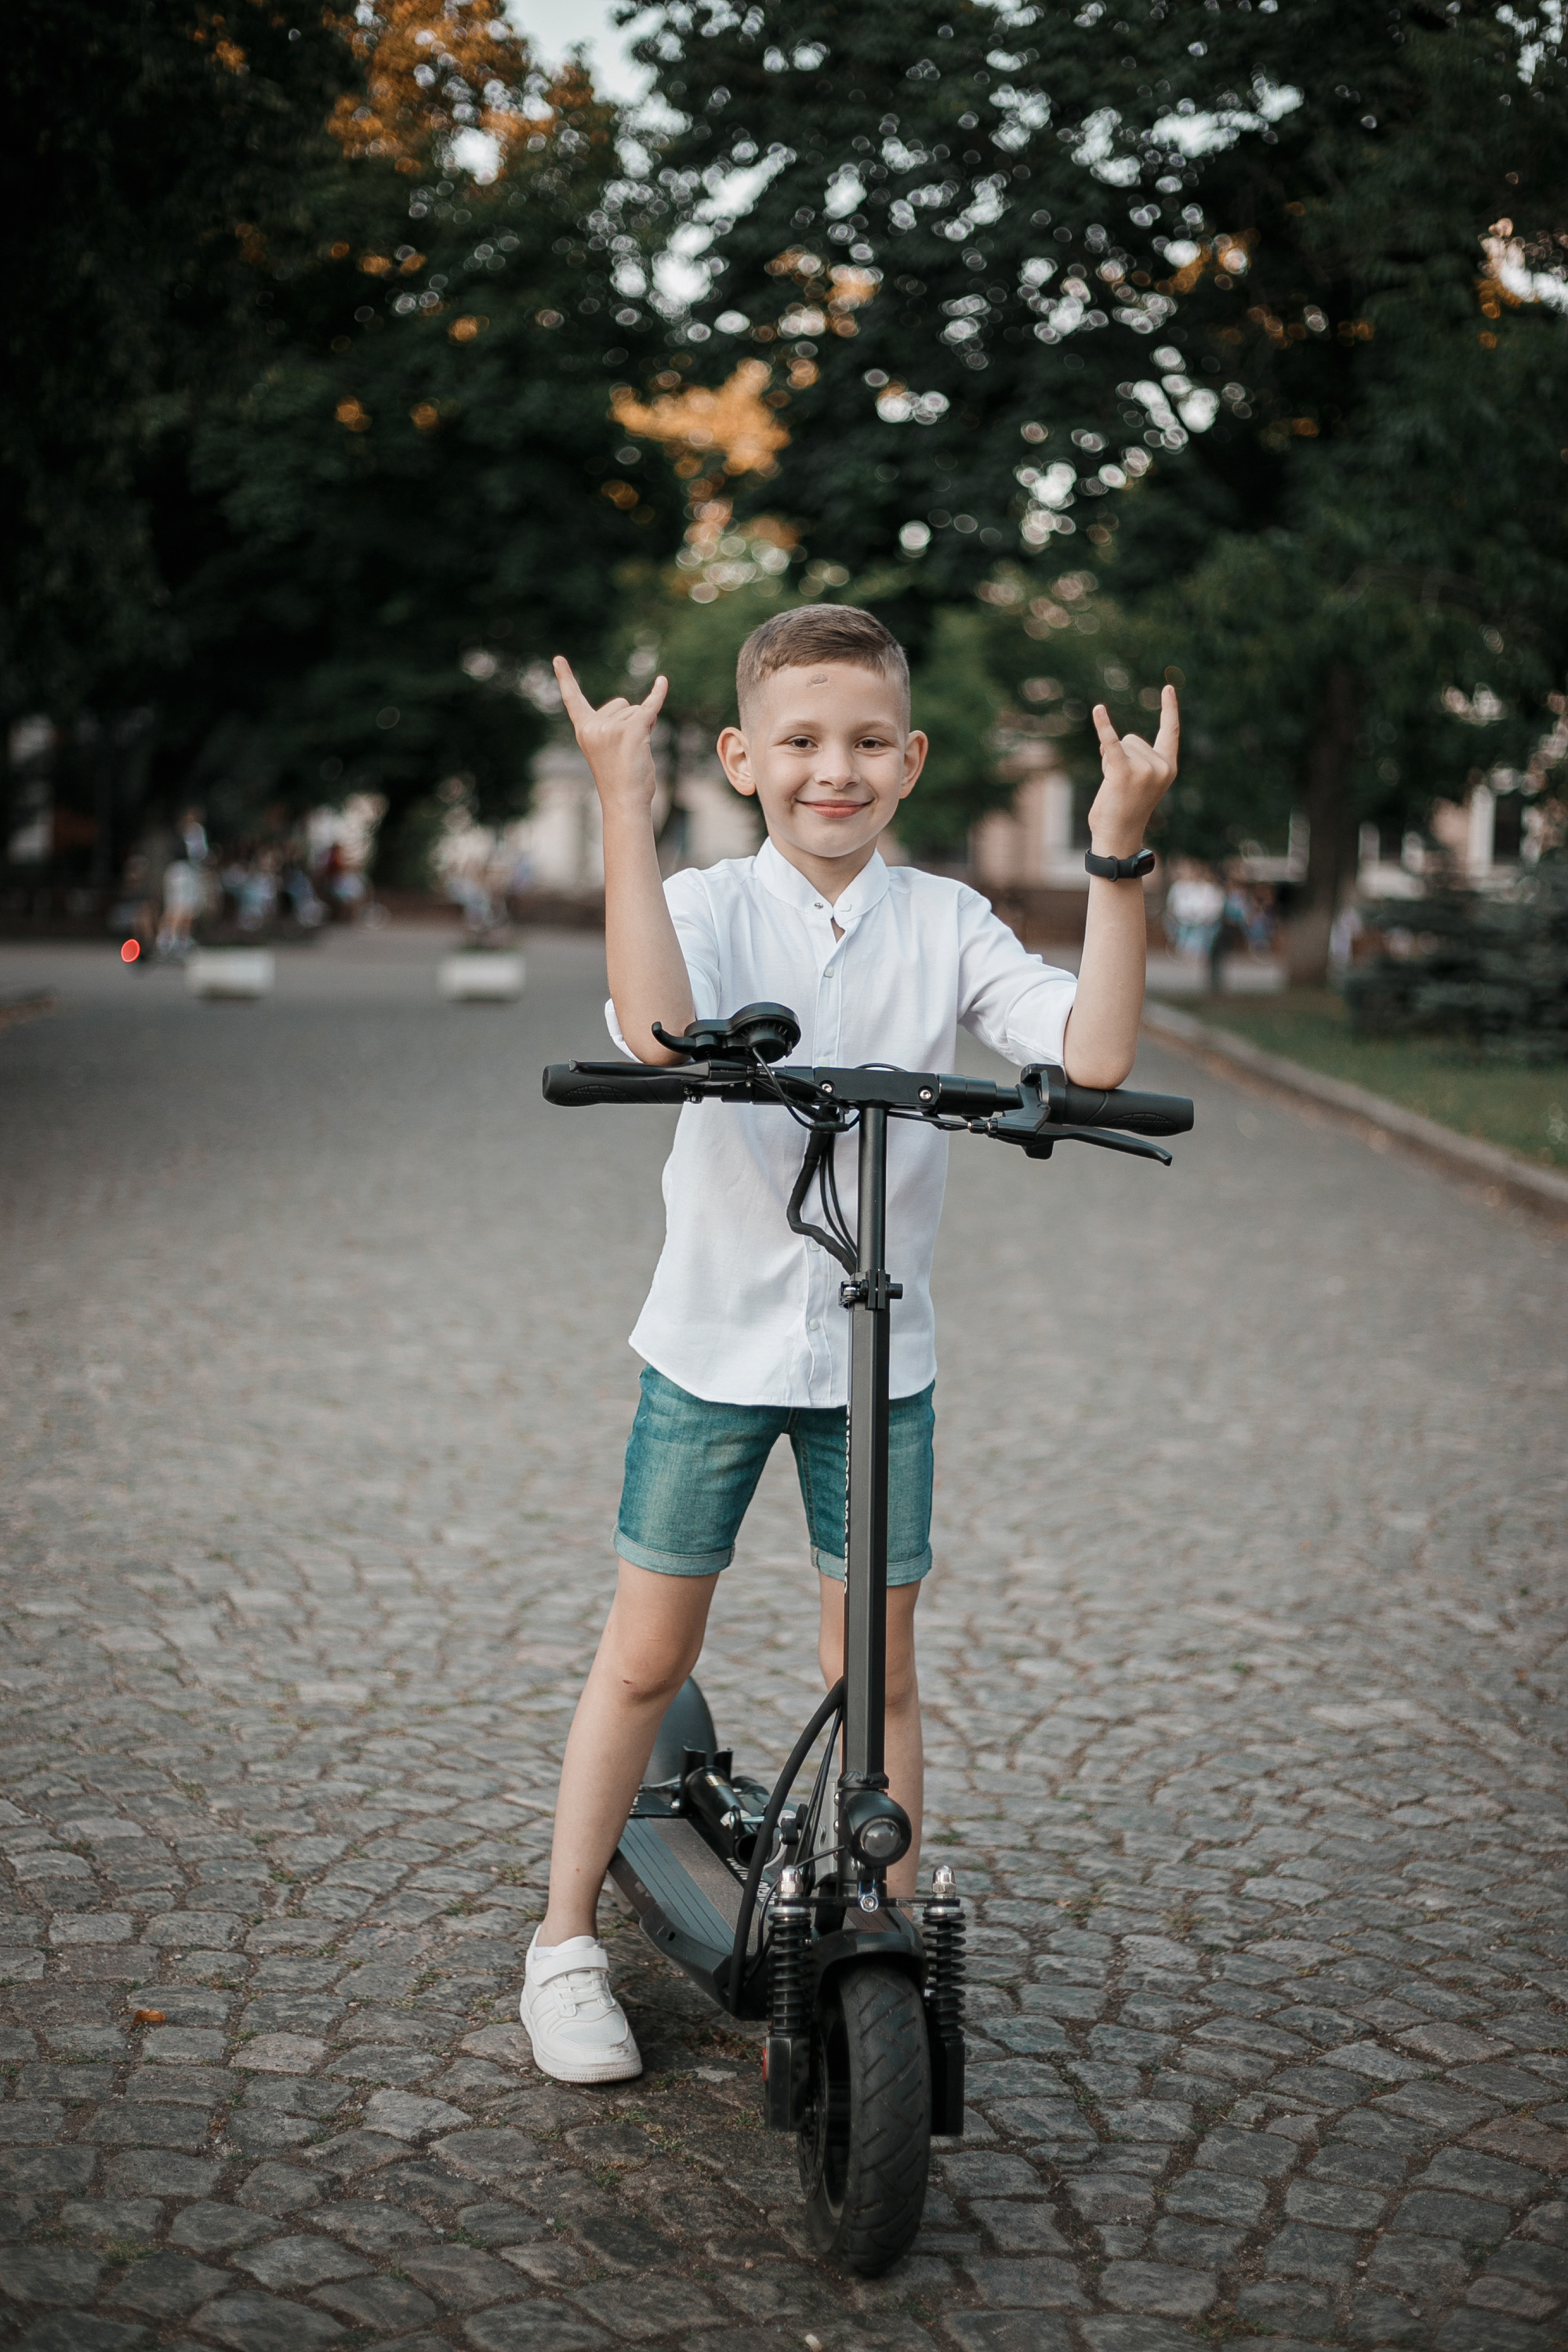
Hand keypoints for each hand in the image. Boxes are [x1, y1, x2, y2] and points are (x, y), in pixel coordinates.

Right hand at [553, 656, 668, 821]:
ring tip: (635, 753)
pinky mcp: (631, 731)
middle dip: (631, 721)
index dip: (566, 679)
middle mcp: (593, 726)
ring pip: (637, 711)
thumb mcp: (608, 749)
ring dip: (643, 727)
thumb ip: (614, 727)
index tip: (558, 658)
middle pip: (621, 704)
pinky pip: (649, 708)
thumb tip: (645, 708)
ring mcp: (610, 728)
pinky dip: (658, 695)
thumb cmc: (619, 781)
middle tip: (627, 750)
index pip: (573, 700)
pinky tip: (663, 682)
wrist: (625, 803)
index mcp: (583, 730)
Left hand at [1087, 683, 1178, 857]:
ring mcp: (1145, 770)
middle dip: (1119, 755)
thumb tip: (1111, 738)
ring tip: (1113, 785)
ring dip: (1108, 760)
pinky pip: (1111, 743)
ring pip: (1119, 743)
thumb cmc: (1125, 810)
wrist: (1118, 837)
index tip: (1168, 687)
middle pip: (1131, 738)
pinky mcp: (1124, 772)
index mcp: (1169, 767)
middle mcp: (1161, 766)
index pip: (1170, 731)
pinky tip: (1098, 710)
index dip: (1169, 709)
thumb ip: (1135, 758)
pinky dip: (1103, 726)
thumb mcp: (1138, 780)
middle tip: (1121, 784)